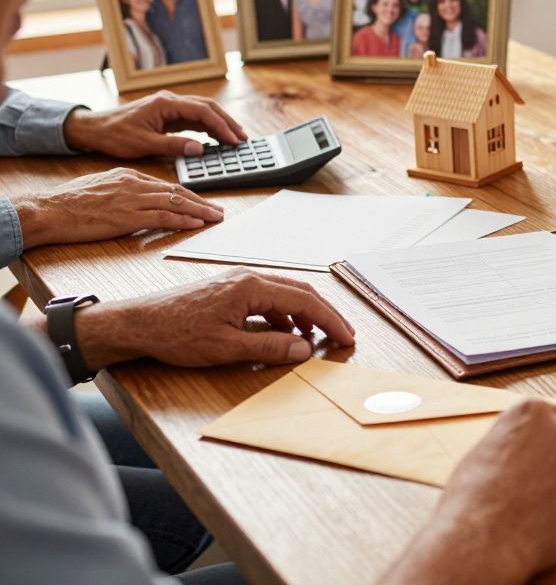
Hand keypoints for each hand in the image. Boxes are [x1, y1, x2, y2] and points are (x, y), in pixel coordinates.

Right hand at [12, 167, 222, 248]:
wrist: (50, 210)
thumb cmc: (69, 202)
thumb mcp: (100, 186)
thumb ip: (122, 190)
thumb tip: (137, 199)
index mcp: (127, 175)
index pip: (165, 184)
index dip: (186, 194)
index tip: (200, 201)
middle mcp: (133, 184)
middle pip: (176, 191)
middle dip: (200, 201)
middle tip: (218, 209)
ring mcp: (132, 199)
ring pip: (175, 203)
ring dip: (199, 211)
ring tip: (215, 217)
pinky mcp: (128, 217)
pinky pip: (163, 217)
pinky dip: (182, 220)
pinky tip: (196, 224)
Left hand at [63, 90, 247, 157]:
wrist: (94, 129)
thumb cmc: (115, 135)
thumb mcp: (144, 143)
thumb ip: (173, 145)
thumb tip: (200, 148)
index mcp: (166, 104)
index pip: (203, 112)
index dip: (222, 126)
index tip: (235, 140)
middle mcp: (170, 101)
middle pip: (208, 107)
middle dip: (227, 122)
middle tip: (243, 138)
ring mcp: (169, 107)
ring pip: (203, 111)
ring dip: (220, 123)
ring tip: (235, 138)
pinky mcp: (167, 115)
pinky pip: (193, 118)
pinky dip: (208, 127)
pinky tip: (216, 137)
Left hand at [70, 268, 355, 369]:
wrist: (138, 323)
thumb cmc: (175, 333)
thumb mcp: (226, 347)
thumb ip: (269, 347)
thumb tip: (303, 349)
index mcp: (251, 287)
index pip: (305, 301)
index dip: (331, 321)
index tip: (347, 338)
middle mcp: (248, 277)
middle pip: (301, 292)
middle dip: (325, 314)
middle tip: (343, 335)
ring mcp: (238, 282)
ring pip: (285, 294)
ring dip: (305, 315)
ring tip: (316, 338)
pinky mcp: (229, 290)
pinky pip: (268, 298)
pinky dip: (284, 315)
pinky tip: (283, 333)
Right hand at [383, 400, 555, 584]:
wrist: (484, 541)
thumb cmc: (472, 500)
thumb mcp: (484, 450)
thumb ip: (514, 439)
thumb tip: (524, 446)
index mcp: (534, 411)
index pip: (550, 417)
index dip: (541, 443)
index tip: (535, 460)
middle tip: (544, 485)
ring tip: (550, 506)